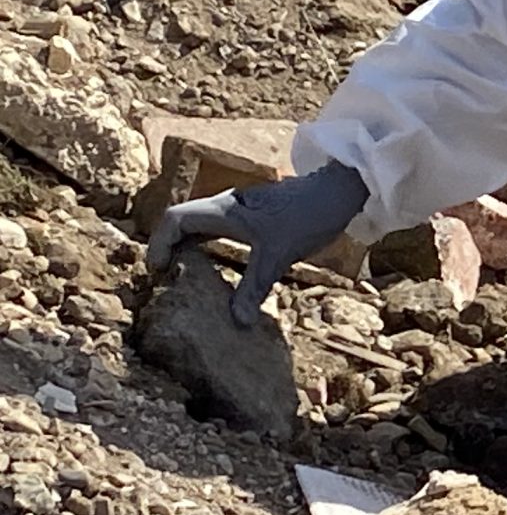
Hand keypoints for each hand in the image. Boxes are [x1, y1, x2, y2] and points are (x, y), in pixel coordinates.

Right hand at [147, 160, 369, 325]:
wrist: (341, 192)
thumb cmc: (308, 217)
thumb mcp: (278, 256)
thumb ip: (254, 288)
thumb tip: (237, 322)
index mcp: (224, 209)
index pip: (175, 219)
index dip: (159, 242)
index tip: (157, 270)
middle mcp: (227, 205)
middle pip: (182, 220)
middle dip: (168, 246)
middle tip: (164, 276)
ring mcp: (240, 208)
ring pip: (200, 224)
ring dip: (187, 245)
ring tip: (181, 274)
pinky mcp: (254, 214)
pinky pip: (218, 228)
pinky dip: (207, 244)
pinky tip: (213, 265)